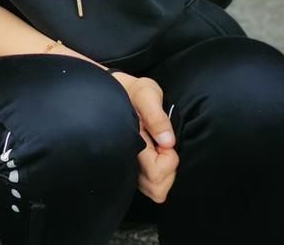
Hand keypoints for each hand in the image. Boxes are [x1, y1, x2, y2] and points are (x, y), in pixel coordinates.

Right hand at [113, 72, 177, 201]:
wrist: (114, 92)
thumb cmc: (131, 92)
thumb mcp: (146, 94)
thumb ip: (156, 116)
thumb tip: (168, 142)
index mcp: (131, 144)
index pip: (157, 174)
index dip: (169, 159)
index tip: (165, 140)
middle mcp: (128, 162)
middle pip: (157, 190)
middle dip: (169, 170)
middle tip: (163, 146)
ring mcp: (129, 168)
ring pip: (155, 191)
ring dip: (165, 173)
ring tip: (159, 150)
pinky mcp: (133, 170)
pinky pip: (151, 187)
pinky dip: (160, 176)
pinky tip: (156, 155)